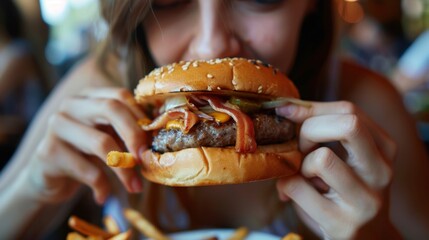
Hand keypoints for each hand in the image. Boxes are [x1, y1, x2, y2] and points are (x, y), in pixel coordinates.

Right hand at [30, 87, 147, 203]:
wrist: (49, 177)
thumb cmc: (86, 154)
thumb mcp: (109, 138)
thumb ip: (128, 132)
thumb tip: (159, 139)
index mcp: (89, 96)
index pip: (121, 96)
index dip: (141, 118)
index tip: (154, 142)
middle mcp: (71, 105)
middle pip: (110, 108)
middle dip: (134, 135)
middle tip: (146, 159)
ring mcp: (57, 126)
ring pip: (100, 142)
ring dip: (123, 169)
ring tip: (134, 187)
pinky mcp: (48, 151)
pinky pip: (86, 169)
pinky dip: (101, 186)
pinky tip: (104, 196)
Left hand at [275, 101, 396, 238]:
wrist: (366, 239)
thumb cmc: (346, 191)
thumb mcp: (347, 158)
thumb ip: (326, 133)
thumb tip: (286, 108)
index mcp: (383, 148)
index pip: (348, 110)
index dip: (311, 107)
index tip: (286, 110)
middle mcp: (381, 172)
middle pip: (348, 125)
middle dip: (309, 130)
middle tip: (300, 148)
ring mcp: (365, 200)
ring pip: (322, 158)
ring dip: (299, 164)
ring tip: (301, 176)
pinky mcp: (342, 223)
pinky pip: (298, 187)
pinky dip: (284, 186)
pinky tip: (289, 194)